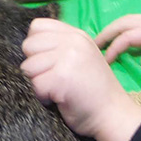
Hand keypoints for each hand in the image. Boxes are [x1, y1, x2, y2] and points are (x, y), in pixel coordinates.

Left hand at [21, 18, 140, 140]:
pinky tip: (59, 99)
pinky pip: (36, 85)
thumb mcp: (81, 56)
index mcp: (76, 35)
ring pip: (28, 66)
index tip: (48, 62)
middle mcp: (73, 41)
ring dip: (38, 82)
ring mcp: (68, 58)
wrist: (112, 113)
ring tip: (58, 89)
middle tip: (53, 78)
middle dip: (34, 66)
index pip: (37, 26)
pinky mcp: (62, 77)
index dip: (36, 46)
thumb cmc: (92, 90)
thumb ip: (60, 45)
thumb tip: (29, 44)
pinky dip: (43, 97)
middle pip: (28, 46)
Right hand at [95, 4, 140, 69]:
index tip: (104, 64)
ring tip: (100, 41)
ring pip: (126, 21)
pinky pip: (132, 23)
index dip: (113, 50)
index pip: (126, 38)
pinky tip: (121, 36)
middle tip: (90, 48)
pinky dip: (120, 28)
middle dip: (104, 35)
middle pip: (121, 25)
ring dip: (111, 29)